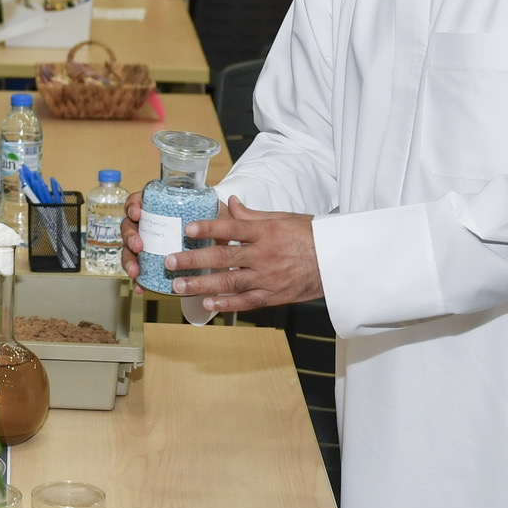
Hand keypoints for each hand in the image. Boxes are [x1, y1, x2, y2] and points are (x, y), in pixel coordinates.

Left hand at [158, 198, 321, 313]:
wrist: (338, 261)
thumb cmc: (311, 235)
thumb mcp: (283, 218)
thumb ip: (253, 215)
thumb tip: (230, 204)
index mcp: (266, 232)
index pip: (232, 229)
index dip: (208, 228)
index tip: (186, 229)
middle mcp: (265, 255)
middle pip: (223, 258)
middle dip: (193, 260)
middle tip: (169, 261)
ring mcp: (269, 278)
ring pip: (230, 283)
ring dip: (201, 285)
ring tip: (178, 286)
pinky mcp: (274, 296)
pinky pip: (246, 302)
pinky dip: (226, 304)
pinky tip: (207, 304)